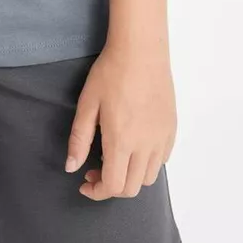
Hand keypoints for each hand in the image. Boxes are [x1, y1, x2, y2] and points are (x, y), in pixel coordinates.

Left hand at [64, 41, 176, 199]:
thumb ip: (79, 139)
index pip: (113, 186)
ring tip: (115, 157)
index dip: (97, 192)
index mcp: (121, 141)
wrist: (141, 50)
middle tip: (95, 169)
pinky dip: (147, 163)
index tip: (85, 182)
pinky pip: (162, 159)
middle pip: (132, 188)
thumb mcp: (87, 104)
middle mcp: (145, 145)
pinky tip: (134, 145)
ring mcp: (161, 138)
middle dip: (111, 187)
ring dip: (130, 177)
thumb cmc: (110, 73)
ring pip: (150, 177)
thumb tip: (71, 167)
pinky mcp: (171, 128)